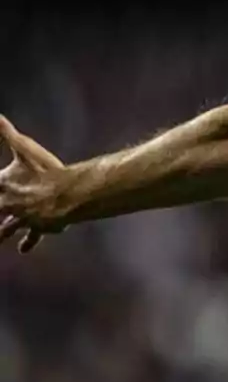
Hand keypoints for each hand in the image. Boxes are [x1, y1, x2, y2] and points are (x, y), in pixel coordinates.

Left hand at [0, 116, 71, 253]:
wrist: (67, 196)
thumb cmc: (48, 171)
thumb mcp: (25, 148)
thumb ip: (6, 133)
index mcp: (3, 184)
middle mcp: (8, 203)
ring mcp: (22, 217)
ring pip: (5, 229)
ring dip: (1, 233)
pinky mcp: (37, 227)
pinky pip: (31, 236)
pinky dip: (28, 241)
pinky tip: (23, 249)